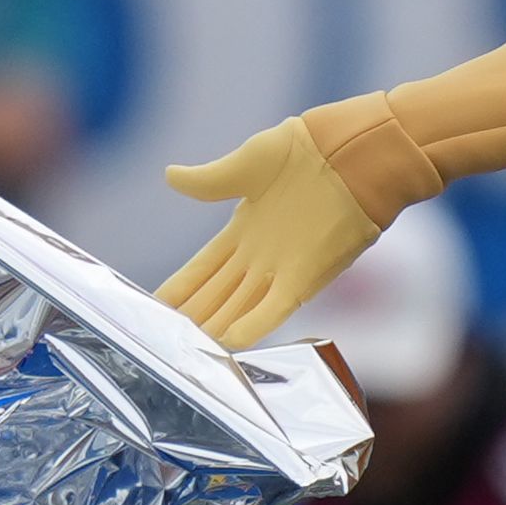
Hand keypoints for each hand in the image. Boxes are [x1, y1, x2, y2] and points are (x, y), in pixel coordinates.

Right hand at [158, 114, 380, 344]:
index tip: (154, 306)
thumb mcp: (248, 163)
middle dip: (192, 319)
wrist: (351, 152)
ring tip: (190, 352)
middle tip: (165, 345)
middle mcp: (259, 255)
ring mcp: (281, 268)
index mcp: (243, 230)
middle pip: (217, 295)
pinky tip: (231, 342)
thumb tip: (168, 175)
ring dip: (216, 328)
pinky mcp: (306, 275)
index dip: (179, 288)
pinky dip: (254, 324)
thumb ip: (208, 180)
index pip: (201, 268)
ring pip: (239, 306)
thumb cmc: (303, 152)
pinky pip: (275, 307)